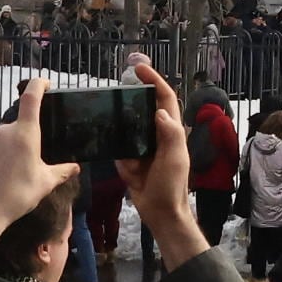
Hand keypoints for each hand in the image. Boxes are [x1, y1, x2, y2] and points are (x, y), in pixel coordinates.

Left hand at [0, 82, 60, 247]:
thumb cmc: (18, 196)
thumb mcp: (45, 184)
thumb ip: (62, 171)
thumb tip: (76, 167)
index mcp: (26, 134)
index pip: (32, 98)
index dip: (38, 85)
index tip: (44, 83)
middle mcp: (4, 129)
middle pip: (17, 125)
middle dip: (23, 139)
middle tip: (25, 162)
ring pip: (1, 135)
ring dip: (6, 146)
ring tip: (7, 170)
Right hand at [122, 55, 204, 268]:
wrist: (160, 214)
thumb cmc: (171, 186)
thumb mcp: (174, 159)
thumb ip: (169, 134)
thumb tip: (159, 110)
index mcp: (171, 132)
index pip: (165, 99)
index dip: (155, 81)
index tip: (139, 68)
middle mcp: (158, 136)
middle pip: (145, 109)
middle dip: (133, 99)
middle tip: (117, 89)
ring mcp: (144, 149)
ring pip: (129, 127)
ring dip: (121, 123)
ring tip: (106, 112)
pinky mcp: (131, 162)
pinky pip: (120, 148)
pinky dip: (116, 149)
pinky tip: (108, 142)